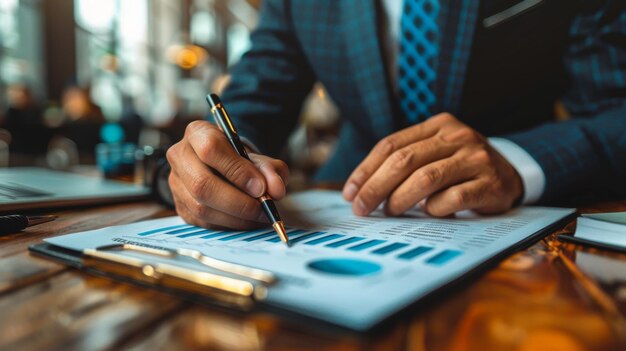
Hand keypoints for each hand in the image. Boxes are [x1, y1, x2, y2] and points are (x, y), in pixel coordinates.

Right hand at [167, 120, 288, 229]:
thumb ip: (270, 170)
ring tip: (259, 217)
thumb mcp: (259, 158)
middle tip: (264, 209)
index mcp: (198, 133)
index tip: (261, 188)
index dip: (237, 171)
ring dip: (236, 218)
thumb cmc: (240, 160)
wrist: (223, 168)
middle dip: (238, 202)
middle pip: (202, 184)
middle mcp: (180, 156)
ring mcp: (176, 182)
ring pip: (201, 207)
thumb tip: (276, 190)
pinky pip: (203, 222)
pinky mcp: (180, 206)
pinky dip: (229, 225)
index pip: (211, 149)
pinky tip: (246, 222)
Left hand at [342, 113, 522, 216]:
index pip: (391, 144)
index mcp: (437, 126)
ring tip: (389, 212)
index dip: (366, 170)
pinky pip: (453, 198)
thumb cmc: (460, 168)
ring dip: (400, 199)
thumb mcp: (435, 153)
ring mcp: (476, 158)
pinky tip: (427, 213)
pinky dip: (434, 209)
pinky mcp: (490, 183)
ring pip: (426, 178)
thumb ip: (405, 163)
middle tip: (361, 208)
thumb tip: (361, 191)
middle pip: (404, 160)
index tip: (350, 193)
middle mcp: (457, 136)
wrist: (512, 173)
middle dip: (375, 187)